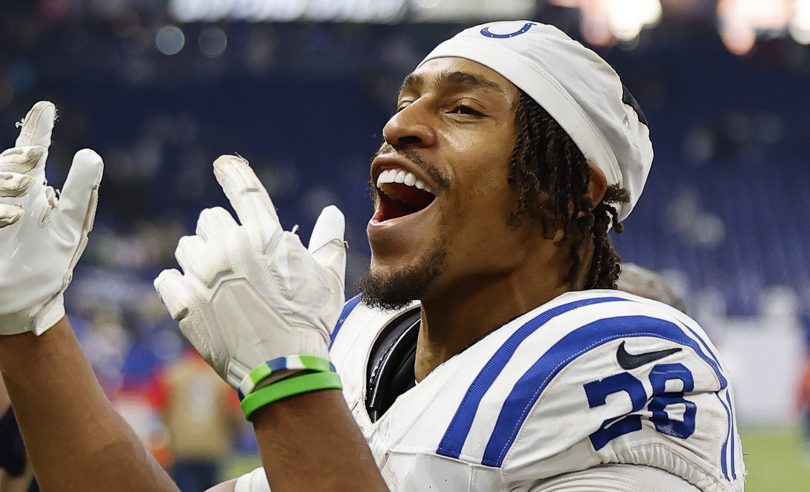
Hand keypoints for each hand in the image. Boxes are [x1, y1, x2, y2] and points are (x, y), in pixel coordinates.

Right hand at [0, 102, 102, 334]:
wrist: (21, 304)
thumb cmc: (47, 263)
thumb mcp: (68, 225)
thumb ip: (77, 189)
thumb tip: (91, 153)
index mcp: (31, 191)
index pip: (30, 154)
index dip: (36, 132)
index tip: (48, 108)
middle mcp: (8, 197)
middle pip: (8, 164)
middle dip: (19, 156)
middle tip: (38, 154)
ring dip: (6, 180)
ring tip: (27, 185)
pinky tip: (14, 217)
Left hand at [154, 155, 346, 387]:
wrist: (284, 369)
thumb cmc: (310, 322)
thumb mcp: (327, 278)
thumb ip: (327, 241)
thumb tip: (331, 213)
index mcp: (265, 237)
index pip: (245, 189)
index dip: (233, 172)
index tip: (223, 163)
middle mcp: (230, 248)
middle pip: (210, 218)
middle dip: (222, 232)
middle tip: (236, 257)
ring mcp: (203, 276)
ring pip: (187, 246)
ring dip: (200, 257)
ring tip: (219, 282)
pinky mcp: (183, 304)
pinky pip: (167, 279)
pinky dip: (179, 285)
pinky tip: (197, 297)